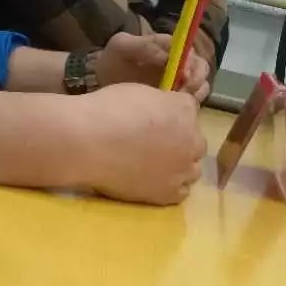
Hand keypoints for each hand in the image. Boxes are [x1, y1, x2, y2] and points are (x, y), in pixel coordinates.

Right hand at [75, 84, 206, 204]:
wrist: (89, 142)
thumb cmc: (108, 110)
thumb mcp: (140, 92)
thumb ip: (160, 103)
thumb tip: (162, 112)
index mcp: (184, 109)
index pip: (190, 111)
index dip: (173, 114)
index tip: (158, 119)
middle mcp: (191, 140)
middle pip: (196, 142)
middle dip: (181, 141)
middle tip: (156, 143)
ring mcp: (182, 169)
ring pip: (192, 169)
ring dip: (179, 165)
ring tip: (155, 165)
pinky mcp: (169, 193)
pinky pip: (181, 191)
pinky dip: (171, 185)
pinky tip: (152, 180)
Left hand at [94, 31, 209, 102]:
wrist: (101, 86)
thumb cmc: (112, 63)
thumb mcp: (121, 46)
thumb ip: (143, 46)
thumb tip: (168, 57)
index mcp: (167, 46)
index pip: (188, 50)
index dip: (190, 61)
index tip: (183, 75)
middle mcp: (178, 62)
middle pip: (201, 67)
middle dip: (197, 78)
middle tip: (185, 91)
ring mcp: (179, 82)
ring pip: (201, 85)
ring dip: (195, 93)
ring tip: (179, 102)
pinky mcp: (177, 100)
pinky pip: (192, 103)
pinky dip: (189, 107)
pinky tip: (176, 112)